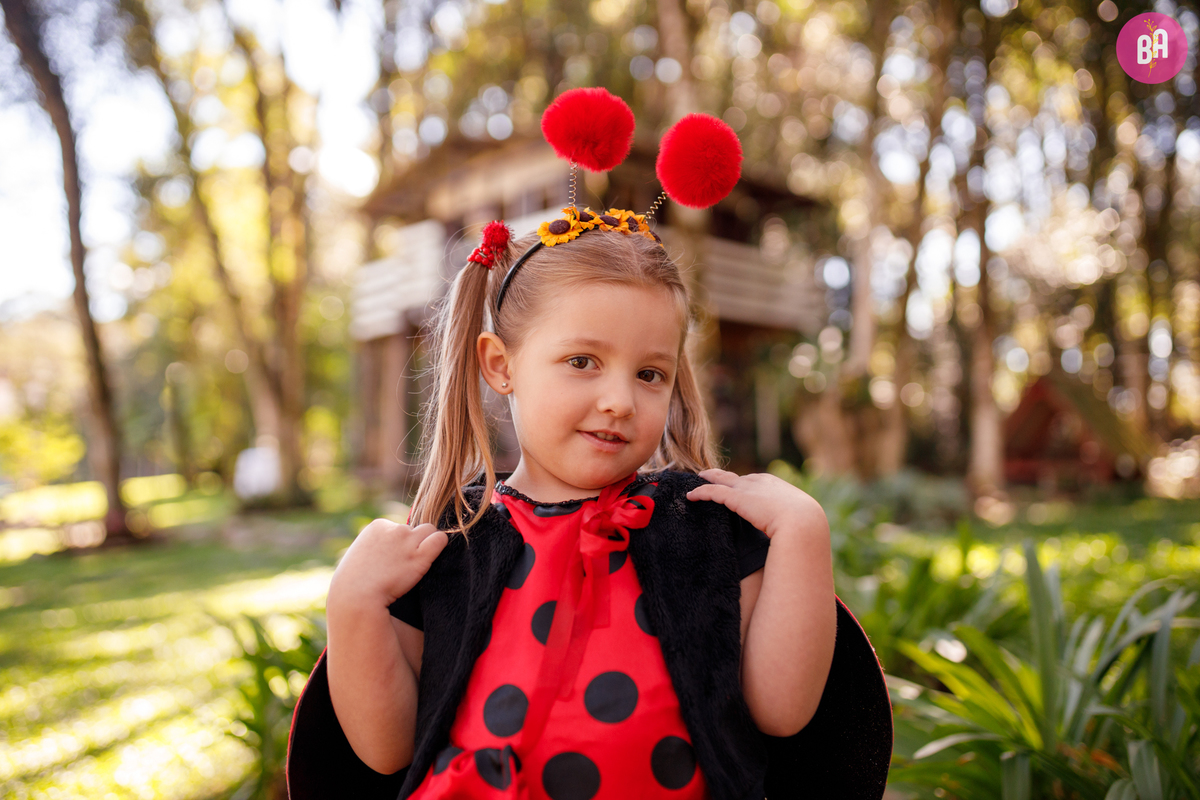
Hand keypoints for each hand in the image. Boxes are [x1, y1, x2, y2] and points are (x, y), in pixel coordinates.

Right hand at [329, 521, 449, 609]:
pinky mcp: (419, 555)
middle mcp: (394, 528)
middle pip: (414, 530)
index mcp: (377, 526)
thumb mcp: (360, 557)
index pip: (398, 528)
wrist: (356, 598)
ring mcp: (407, 540)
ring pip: (429, 532)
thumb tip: (393, 552)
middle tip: (405, 566)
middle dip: (413, 544)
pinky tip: (430, 561)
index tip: (392, 562)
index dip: (399, 545)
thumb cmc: (354, 586)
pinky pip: (440, 539)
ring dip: (426, 546)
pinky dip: (440, 547)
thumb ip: (378, 547)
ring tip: (416, 566)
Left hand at [685, 468, 826, 539]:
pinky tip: (690, 496)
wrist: (803, 523)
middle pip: (737, 476)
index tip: (736, 488)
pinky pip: (712, 492)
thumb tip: (793, 538)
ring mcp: (748, 488)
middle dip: (725, 477)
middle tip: (712, 478)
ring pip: (722, 478)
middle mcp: (761, 482)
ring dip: (709, 479)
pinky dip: (700, 493)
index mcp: (778, 487)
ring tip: (698, 479)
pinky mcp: (736, 497)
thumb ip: (790, 525)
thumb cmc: (806, 527)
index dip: (744, 484)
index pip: (756, 481)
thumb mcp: (800, 522)